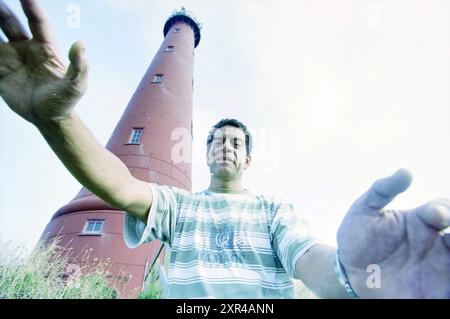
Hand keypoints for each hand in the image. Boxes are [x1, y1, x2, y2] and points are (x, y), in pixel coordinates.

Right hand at [0, 0, 86, 123]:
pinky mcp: (0, 71)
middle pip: (10, 22)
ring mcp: (11, 58)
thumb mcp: (76, 85)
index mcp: (45, 48)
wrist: (49, 119)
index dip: (31, 6)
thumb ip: (79, 66)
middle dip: (1, 8)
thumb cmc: (65, 101)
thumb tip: (81, 45)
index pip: (37, 22)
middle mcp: (26, 48)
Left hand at [337, 169, 449, 297]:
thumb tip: (406, 172)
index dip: (443, 209)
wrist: (349, 272)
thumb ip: (382, 190)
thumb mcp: (364, 210)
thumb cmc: (358, 237)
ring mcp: (438, 268)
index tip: (433, 214)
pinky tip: (446, 282)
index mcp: (422, 221)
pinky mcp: (436, 290)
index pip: (442, 209)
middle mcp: (435, 243)